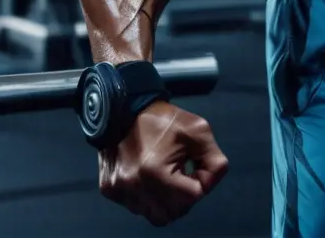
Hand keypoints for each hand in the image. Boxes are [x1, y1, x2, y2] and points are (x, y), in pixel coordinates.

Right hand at [99, 102, 228, 225]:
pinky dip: (150, 198)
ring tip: (168, 176)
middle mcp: (135, 187)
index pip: (192, 197)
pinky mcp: (110, 190)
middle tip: (184, 173)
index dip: (201, 182)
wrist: (125, 109)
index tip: (195, 165)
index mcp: (156, 172)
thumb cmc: (164, 119)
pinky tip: (152, 177)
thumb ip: (214, 160)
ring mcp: (120, 191)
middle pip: (173, 213)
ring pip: (155, 215)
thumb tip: (211, 184)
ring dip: (168, 201)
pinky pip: (138, 208)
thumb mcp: (199, 130)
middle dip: (185, 196)